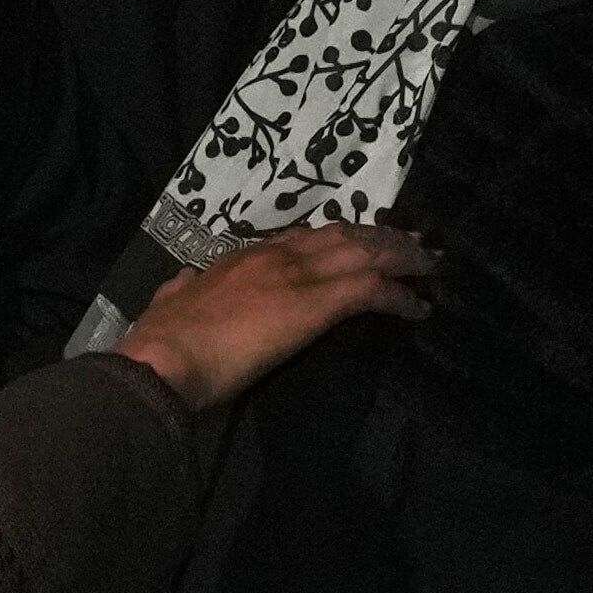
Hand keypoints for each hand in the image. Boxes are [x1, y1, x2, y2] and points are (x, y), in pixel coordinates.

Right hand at [112, 221, 423, 411]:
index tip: (361, 242)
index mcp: (244, 258)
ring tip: (428, 270)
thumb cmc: (164, 341)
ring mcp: (299, 277)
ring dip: (402, 259)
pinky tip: (418, 308)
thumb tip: (181, 283)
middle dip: (384, 237)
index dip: (340, 237)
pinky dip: (400, 296)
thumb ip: (179, 290)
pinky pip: (371, 290)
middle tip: (414, 246)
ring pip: (366, 252)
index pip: (304, 237)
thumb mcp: (168, 302)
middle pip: (345, 234)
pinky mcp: (315, 306)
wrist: (164, 358)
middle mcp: (277, 257)